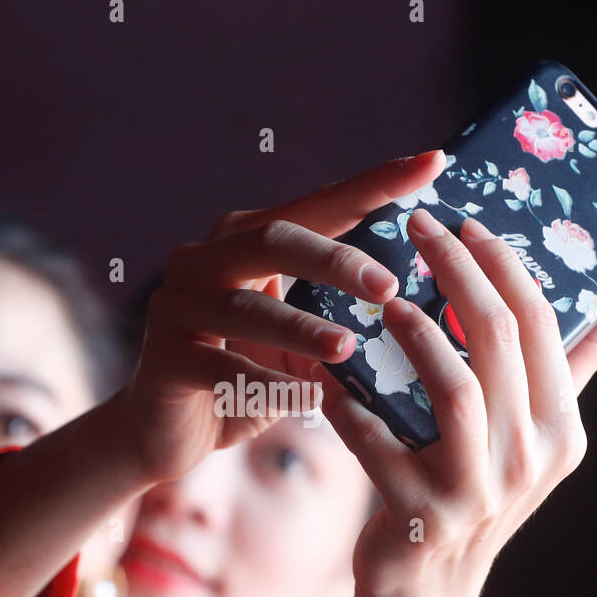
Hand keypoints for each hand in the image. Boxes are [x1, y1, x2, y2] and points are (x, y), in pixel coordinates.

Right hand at [119, 150, 447, 483]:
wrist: (168, 434)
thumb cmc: (246, 378)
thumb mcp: (295, 338)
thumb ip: (336, 309)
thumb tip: (418, 292)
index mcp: (243, 241)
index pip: (318, 205)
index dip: (374, 183)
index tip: (433, 163)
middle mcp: (204, 259)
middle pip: (272, 239)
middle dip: (334, 259)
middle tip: (387, 285)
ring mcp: (176, 305)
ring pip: (245, 307)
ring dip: (301, 328)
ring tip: (348, 349)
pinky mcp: (163, 358)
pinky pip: (222, 368)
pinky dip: (268, 384)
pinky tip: (306, 400)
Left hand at [301, 207, 596, 596]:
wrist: (428, 588)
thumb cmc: (476, 490)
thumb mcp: (534, 435)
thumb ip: (578, 367)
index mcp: (562, 430)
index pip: (541, 323)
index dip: (502, 263)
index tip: (464, 221)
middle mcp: (531, 459)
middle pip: (498, 340)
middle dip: (455, 270)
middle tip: (419, 227)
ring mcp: (478, 492)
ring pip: (452, 387)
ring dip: (413, 333)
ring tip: (384, 299)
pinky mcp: (419, 515)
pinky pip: (378, 443)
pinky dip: (349, 407)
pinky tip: (328, 381)